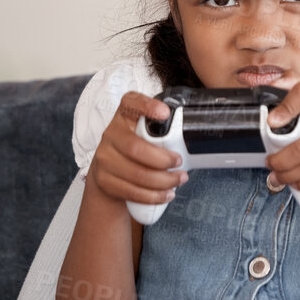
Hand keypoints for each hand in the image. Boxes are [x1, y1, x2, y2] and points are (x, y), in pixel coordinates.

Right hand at [87, 92, 186, 208]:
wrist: (110, 170)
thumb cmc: (137, 147)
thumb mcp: (146, 130)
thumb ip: (162, 128)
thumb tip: (195, 133)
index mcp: (124, 116)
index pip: (131, 103)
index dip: (147, 107)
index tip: (165, 113)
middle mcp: (111, 134)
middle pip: (136, 148)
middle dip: (163, 159)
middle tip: (179, 162)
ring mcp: (104, 158)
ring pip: (136, 174)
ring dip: (164, 181)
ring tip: (179, 179)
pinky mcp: (104, 180)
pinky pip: (132, 191)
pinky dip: (154, 195)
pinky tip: (167, 193)